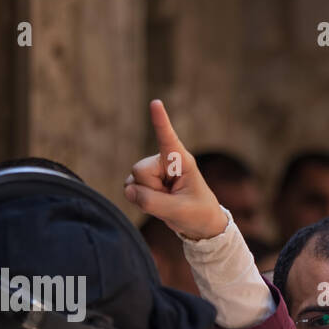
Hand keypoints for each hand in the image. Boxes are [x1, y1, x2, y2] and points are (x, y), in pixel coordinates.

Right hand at [123, 99, 227, 240]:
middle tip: (172, 199)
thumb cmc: (198, 213)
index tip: (156, 103)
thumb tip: (129, 190)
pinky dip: (141, 201)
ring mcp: (152, 170)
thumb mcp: (179, 211)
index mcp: (181, 160)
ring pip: (133, 182)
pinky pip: (130, 190)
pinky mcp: (144, 181)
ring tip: (168, 202)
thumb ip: (152, 202)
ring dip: (147, 197)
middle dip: (151, 190)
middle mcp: (164, 160)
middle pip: (140, 170)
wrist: (200, 225)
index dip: (160, 121)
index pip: (168, 138)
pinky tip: (159, 203)